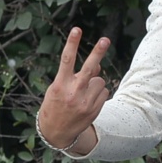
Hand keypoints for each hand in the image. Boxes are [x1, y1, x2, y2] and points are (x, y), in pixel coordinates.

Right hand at [38, 27, 110, 151]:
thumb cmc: (55, 105)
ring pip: (100, 80)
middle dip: (97, 53)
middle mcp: (73, 92)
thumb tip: (97, 65)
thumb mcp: (58, 88)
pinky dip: (99, 94)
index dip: (72, 43)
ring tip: (83, 93)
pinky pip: (104, 92)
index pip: (66, 60)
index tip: (77, 29)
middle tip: (105, 39)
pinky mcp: (94, 110)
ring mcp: (85, 102)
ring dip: (95, 83)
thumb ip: (76, 75)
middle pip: (89, 68)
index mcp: (60, 85)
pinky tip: (89, 101)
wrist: (56, 133)